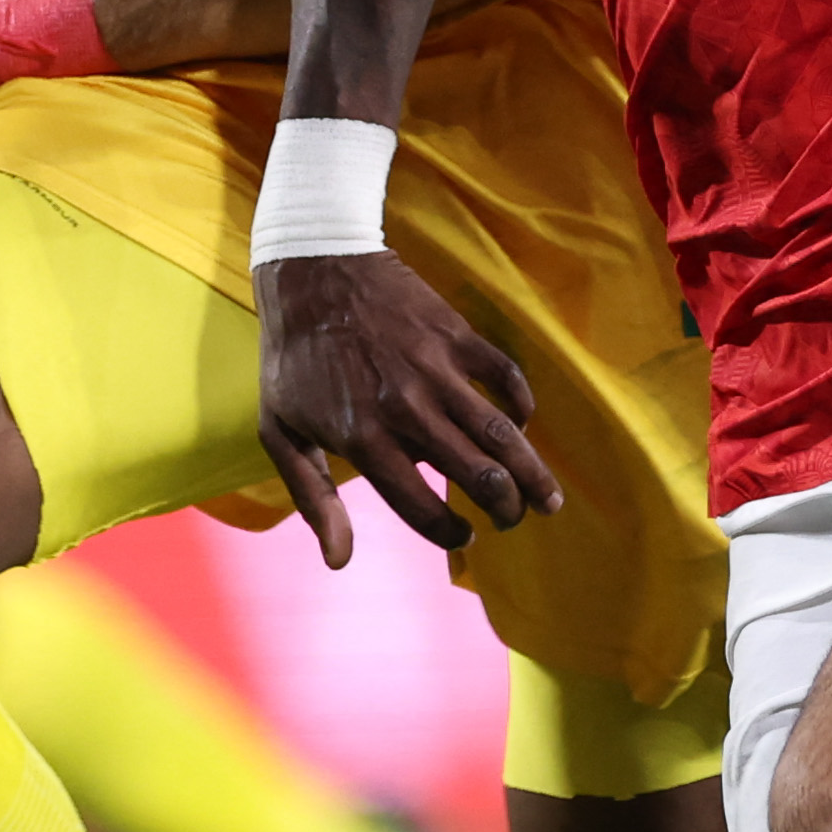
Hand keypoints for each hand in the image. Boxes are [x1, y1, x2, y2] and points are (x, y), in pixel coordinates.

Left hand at [257, 249, 559, 563]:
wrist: (312, 269)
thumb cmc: (292, 358)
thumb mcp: (282, 432)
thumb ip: (314, 499)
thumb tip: (338, 562)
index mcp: (364, 440)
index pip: (422, 508)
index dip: (450, 533)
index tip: (464, 537)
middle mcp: (407, 411)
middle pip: (479, 477)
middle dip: (507, 509)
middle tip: (514, 519)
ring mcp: (436, 371)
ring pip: (502, 434)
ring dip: (533, 472)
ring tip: (549, 500)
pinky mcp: (456, 336)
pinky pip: (506, 377)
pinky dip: (521, 405)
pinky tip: (522, 422)